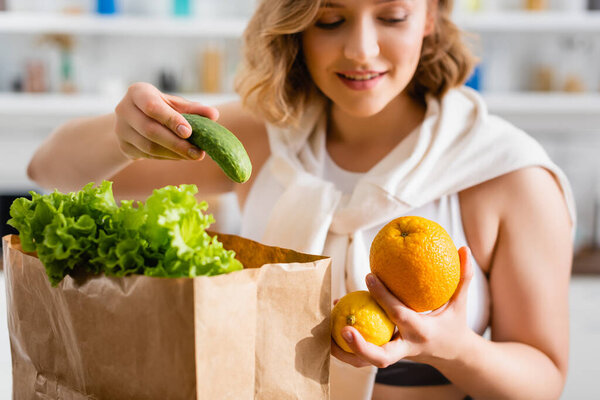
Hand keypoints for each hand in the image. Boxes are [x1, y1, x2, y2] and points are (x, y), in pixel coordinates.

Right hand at [114, 82, 218, 160]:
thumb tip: (214, 114)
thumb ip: (194, 109)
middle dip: (176, 144)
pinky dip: (167, 157)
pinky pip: (147, 156)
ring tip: (193, 156)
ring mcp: (120, 129)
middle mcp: (124, 109)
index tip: (189, 132)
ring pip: (149, 146)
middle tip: (198, 153)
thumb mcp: (175, 105)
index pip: (152, 106)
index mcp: (138, 92)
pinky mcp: (123, 147)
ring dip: (174, 154)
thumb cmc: (160, 109)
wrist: (134, 122)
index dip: (171, 120)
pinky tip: (180, 157)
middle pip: (150, 130)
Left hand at [331, 246, 473, 368]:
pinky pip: (360, 356)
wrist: (452, 354)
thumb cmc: (453, 323)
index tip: (369, 276)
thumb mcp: (460, 303)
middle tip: (343, 329)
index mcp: (423, 333)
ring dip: (343, 352)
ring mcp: (393, 355)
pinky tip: (331, 325)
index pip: (400, 315)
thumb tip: (463, 248)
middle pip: (381, 357)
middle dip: (361, 347)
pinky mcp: (384, 356)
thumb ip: (462, 277)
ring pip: (365, 363)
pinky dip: (344, 346)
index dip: (384, 297)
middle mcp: (406, 348)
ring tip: (325, 332)